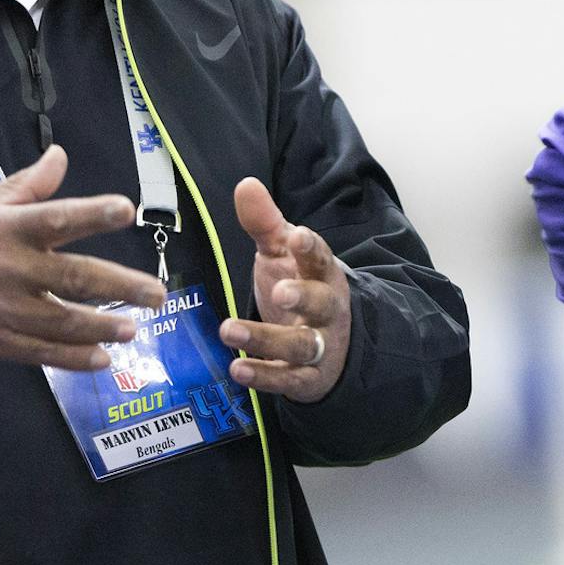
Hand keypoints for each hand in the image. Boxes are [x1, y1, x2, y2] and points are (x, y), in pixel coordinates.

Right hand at [0, 145, 166, 369]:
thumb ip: (26, 186)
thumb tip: (60, 156)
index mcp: (9, 229)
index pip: (57, 217)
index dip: (92, 213)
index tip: (127, 210)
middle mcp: (13, 270)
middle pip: (74, 278)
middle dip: (120, 286)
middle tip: (157, 294)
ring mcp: (7, 310)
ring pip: (64, 321)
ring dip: (102, 327)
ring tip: (134, 329)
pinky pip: (42, 353)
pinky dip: (73, 358)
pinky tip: (102, 359)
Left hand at [220, 177, 351, 402]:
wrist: (334, 344)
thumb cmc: (301, 288)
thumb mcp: (283, 255)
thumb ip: (265, 224)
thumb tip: (245, 184)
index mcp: (322, 275)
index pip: (321, 259)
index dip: (311, 249)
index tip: (297, 236)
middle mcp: (326, 311)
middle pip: (321, 303)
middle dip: (302, 297)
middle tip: (279, 291)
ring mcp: (319, 347)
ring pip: (301, 345)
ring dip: (266, 339)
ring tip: (229, 330)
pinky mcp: (306, 379)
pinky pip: (288, 380)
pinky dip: (264, 376)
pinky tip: (237, 369)